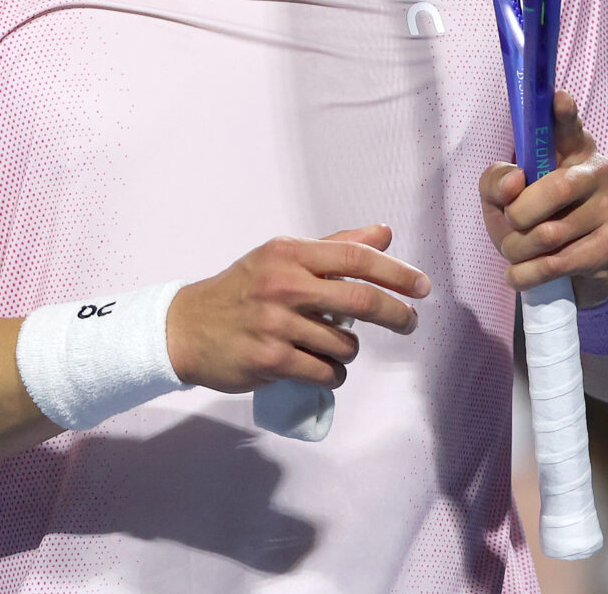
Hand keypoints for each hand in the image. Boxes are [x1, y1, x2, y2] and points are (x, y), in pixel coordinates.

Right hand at [166, 224, 430, 392]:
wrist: (186, 328)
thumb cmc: (239, 291)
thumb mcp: (280, 259)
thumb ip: (333, 248)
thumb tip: (383, 233)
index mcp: (288, 254)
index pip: (354, 258)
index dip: (395, 272)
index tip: (421, 286)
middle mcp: (282, 284)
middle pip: (360, 299)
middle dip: (395, 314)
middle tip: (408, 322)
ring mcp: (276, 324)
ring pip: (344, 344)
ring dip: (348, 351)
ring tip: (329, 347)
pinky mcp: (271, 359)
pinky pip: (325, 373)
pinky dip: (331, 374)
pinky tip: (320, 369)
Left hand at [480, 91, 607, 307]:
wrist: (574, 266)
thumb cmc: (533, 217)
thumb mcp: (502, 197)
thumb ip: (496, 181)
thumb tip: (515, 181)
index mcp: (571, 147)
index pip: (568, 125)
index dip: (563, 113)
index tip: (557, 98)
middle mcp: (599, 171)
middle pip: (554, 189)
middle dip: (518, 215)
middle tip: (511, 222)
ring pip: (549, 233)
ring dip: (516, 249)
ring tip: (515, 251)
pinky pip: (556, 263)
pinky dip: (525, 274)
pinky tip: (518, 274)